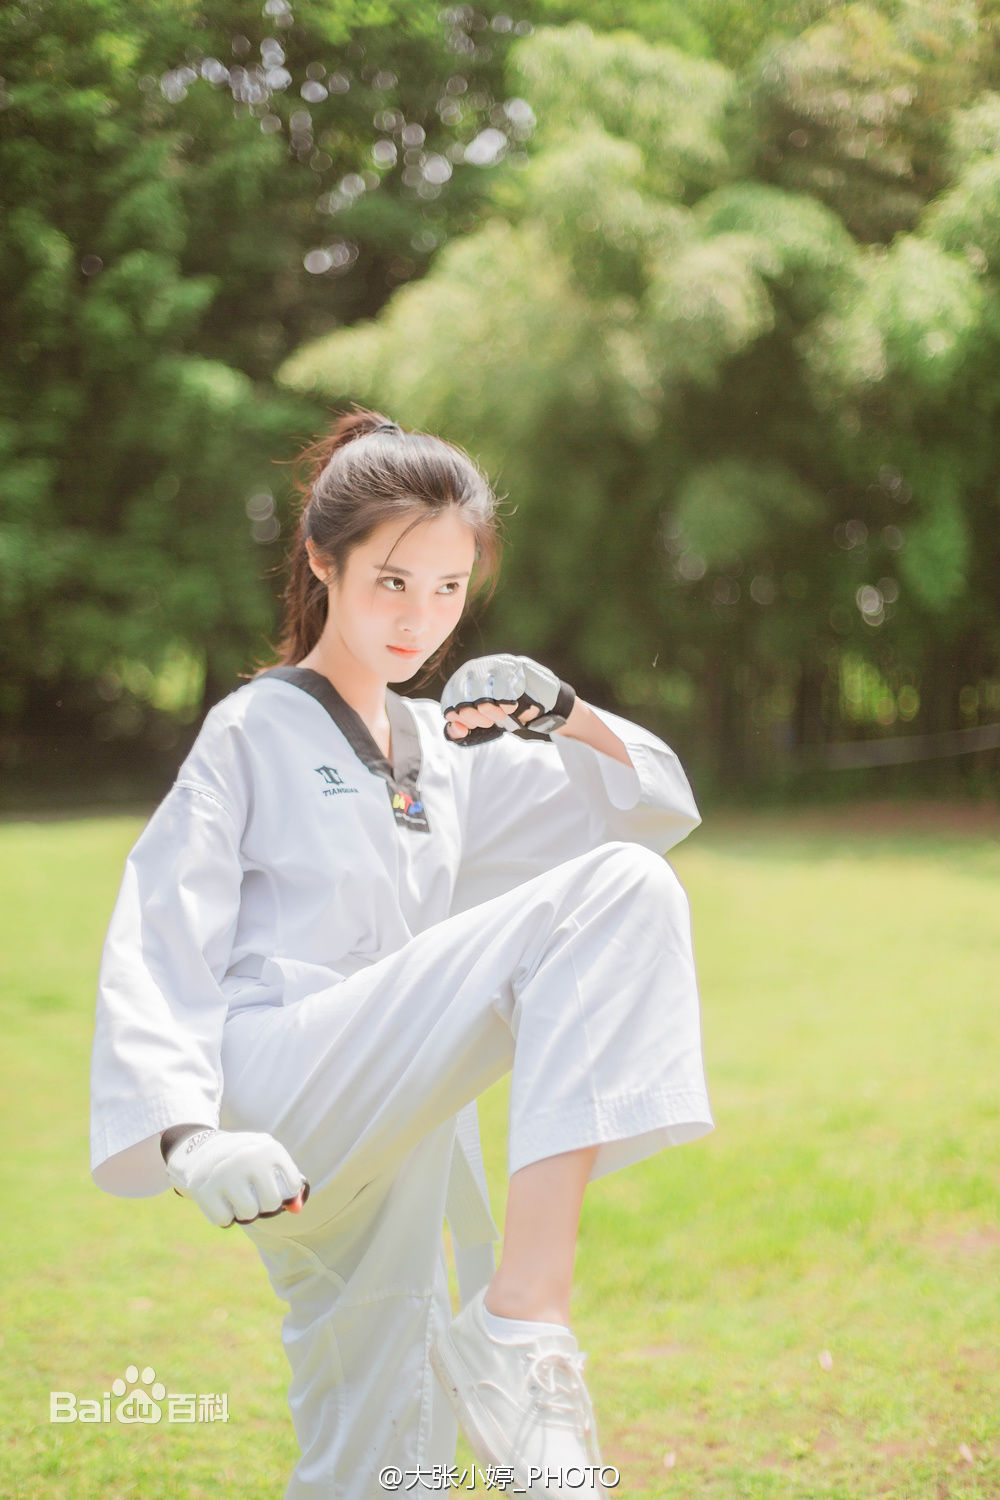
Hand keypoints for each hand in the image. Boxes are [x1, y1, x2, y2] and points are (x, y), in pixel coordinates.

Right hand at [164, 1127, 309, 1228]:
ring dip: (244, 1211)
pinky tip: (220, 1199)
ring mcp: (225, 1173)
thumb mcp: (270, 1162)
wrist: (203, 1150)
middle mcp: (248, 1157)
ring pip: (248, 1213)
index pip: (291, 1187)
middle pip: (271, 1202)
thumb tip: (296, 1210)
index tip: (272, 1184)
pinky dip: (224, 1216)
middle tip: (253, 1193)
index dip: (284, 1193)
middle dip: (264, 1205)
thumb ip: (288, 1185)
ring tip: (237, 1196)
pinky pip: (224, 1220)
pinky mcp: (204, 1189)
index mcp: (269, 1148)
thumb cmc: (246, 1162)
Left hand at [441, 654, 575, 746]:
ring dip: (495, 715)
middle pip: (464, 705)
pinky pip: (504, 695)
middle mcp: (472, 669)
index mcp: (458, 680)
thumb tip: (459, 729)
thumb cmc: (501, 708)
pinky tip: (512, 705)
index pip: (449, 708)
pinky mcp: (512, 667)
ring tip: (502, 713)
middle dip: (479, 720)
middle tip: (490, 721)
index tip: (475, 724)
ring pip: (483, 700)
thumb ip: (458, 730)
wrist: (535, 695)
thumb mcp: (477, 721)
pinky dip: (508, 707)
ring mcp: (492, 665)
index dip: (463, 722)